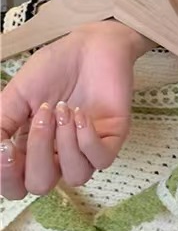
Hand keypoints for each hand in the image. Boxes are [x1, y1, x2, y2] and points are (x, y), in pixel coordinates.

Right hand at [0, 20, 138, 199]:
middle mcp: (58, 153)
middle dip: (36, 152)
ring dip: (64, 143)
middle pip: (42, 185)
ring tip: (64, 109)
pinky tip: (81, 114)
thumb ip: (0, 125)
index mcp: (30, 148)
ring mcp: (87, 147)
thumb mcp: (15, 96)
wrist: (89, 45)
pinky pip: (102, 160)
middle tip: (43, 114)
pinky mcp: (114, 137)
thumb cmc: (53, 68)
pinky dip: (87, 139)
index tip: (5, 145)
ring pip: (75, 176)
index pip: (15, 186)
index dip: (5, 175)